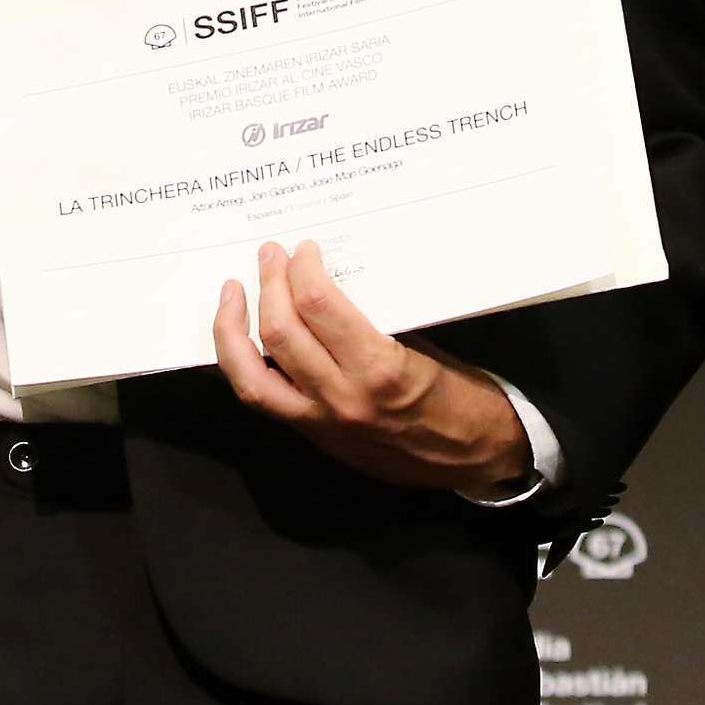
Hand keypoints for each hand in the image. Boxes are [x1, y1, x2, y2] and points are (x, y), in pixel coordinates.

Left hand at [213, 241, 531, 495]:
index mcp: (378, 369)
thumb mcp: (422, 346)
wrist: (470, 457)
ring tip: (233, 292)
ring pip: (251, 375)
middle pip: (279, 333)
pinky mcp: (312, 436)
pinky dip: (242, 364)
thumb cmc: (457, 394)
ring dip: (233, 328)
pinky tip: (240, 338)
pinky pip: (262, 397)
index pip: (319, 305)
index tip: (303, 248)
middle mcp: (342, 398)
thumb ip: (372, 319)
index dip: (302, 268)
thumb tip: (329, 279)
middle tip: (270, 254)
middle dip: (270, 284)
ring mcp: (321, 422)